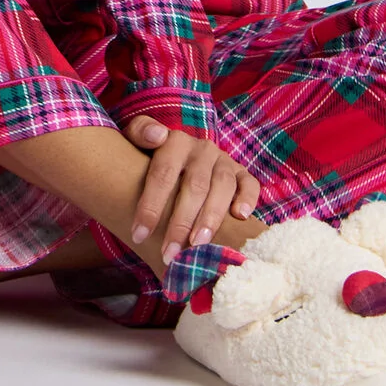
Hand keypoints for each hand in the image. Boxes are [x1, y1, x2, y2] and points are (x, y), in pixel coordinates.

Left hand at [122, 114, 260, 261]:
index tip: (139, 235)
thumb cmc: (151, 158)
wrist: (178, 156)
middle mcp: (202, 149)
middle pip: (194, 186)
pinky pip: (250, 184)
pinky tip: (240, 217)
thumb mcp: (136, 140)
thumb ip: (139, 132)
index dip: (151, 206)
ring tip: (198, 244)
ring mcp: (224, 161)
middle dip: (181, 222)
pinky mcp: (241, 173)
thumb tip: (157, 136)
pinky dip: (248, 199)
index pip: (163, 174)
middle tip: (169, 252)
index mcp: (176, 142)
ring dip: (211, 217)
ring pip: (222, 187)